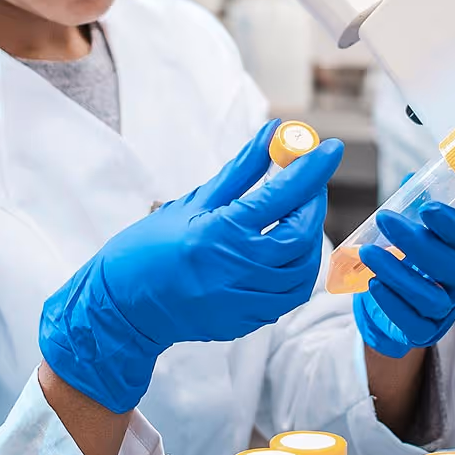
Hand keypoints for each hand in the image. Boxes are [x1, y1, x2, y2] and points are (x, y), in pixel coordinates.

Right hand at [41, 120, 343, 411]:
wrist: (123, 305)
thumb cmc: (152, 246)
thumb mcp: (193, 202)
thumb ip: (240, 171)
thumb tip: (272, 133)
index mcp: (218, 233)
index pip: (281, 196)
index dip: (311, 169)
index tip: (330, 147)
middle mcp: (234, 269)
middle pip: (299, 234)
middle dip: (313, 204)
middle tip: (310, 184)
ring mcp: (242, 300)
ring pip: (301, 270)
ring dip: (309, 239)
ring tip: (299, 217)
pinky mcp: (245, 321)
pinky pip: (287, 296)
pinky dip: (296, 271)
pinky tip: (286, 253)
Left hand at [353, 202, 454, 358]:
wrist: (397, 307)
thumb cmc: (409, 263)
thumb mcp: (412, 233)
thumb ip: (412, 207)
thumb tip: (410, 179)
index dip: (449, 224)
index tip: (427, 208)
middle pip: (447, 265)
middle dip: (415, 242)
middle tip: (385, 219)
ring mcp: (445, 309)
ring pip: (431, 297)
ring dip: (398, 273)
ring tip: (368, 253)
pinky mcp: (425, 330)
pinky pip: (413, 322)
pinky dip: (392, 303)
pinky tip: (374, 284)